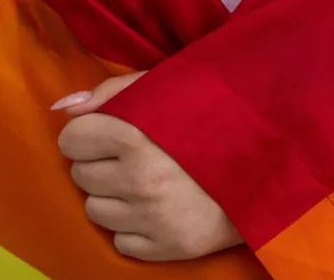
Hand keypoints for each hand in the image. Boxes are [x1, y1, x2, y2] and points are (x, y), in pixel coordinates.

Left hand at [54, 72, 242, 260]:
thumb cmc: (214, 114)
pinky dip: (134, 226)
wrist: (272, 158)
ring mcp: (152, 218)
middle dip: (101, 164)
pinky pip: (121, 241)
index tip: (109, 133)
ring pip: (95, 210)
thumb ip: (109, 93)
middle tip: (134, 156)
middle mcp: (139, 180)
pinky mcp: (168, 247)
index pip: (71, 140)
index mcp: (134, 136)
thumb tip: (62, 109)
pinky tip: (158, 207)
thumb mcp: (164, 87)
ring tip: (147, 181)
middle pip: (80, 175)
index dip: (88, 134)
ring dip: (114, 197)